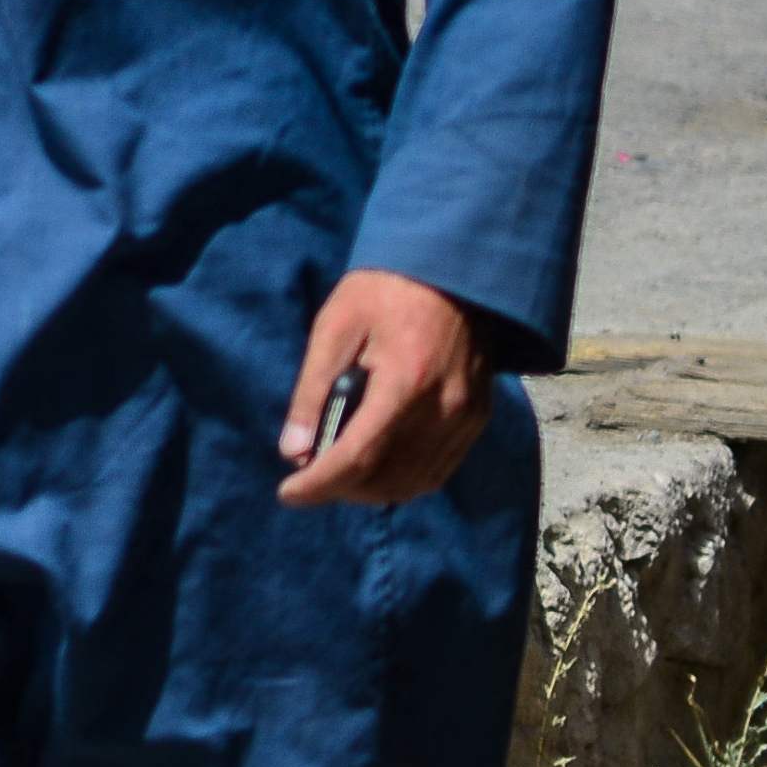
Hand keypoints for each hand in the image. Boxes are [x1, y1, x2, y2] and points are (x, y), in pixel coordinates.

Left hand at [280, 269, 491, 506]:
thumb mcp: (333, 329)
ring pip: (417, 482)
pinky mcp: (479, 419)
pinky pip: (440, 468)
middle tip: (308, 477)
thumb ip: (312, 391)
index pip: (358, 457)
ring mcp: (468, 418)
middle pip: (389, 479)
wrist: (452, 272)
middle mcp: (444, 410)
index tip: (288, 493)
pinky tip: (376, 465)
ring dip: (373, 489)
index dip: (319, 484)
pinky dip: (405, 478)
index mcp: (404, 384)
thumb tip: (292, 450)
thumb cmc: (383, 292)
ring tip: (337, 473)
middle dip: (343, 489)